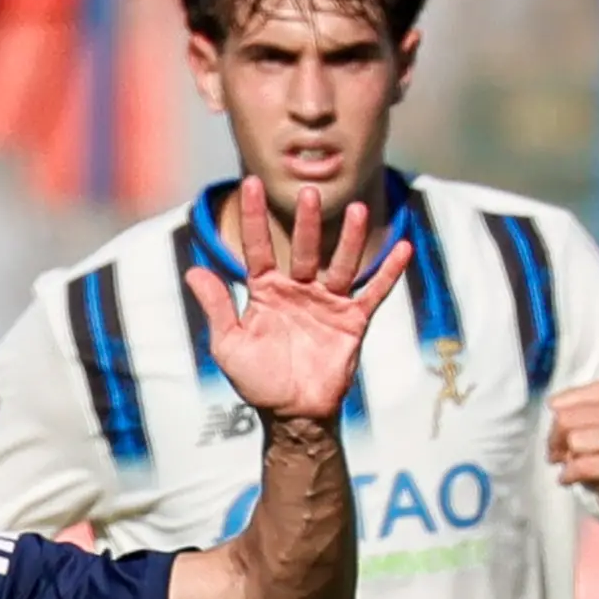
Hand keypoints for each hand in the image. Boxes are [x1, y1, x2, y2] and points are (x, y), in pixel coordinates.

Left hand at [186, 179, 410, 425]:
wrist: (293, 414)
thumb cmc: (258, 381)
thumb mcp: (229, 345)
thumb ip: (217, 307)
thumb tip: (193, 271)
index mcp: (266, 291)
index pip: (258, 247)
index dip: (253, 217)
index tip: (250, 183)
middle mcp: (298, 290)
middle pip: (305, 249)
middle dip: (307, 222)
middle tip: (309, 192)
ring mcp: (328, 303)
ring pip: (341, 264)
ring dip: (351, 239)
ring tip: (359, 210)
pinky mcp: (353, 321)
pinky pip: (373, 293)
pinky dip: (389, 273)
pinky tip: (404, 249)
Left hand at [547, 380, 598, 523]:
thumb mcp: (590, 425)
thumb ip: (572, 411)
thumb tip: (553, 405)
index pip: (571, 398)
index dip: (557, 419)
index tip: (558, 434)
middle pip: (566, 420)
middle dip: (554, 440)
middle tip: (558, 454)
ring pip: (574, 442)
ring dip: (565, 459)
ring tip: (571, 466)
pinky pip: (581, 466)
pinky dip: (568, 475)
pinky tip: (570, 479)